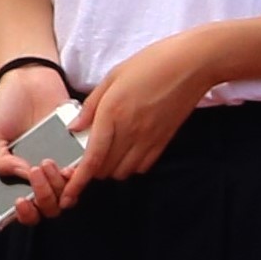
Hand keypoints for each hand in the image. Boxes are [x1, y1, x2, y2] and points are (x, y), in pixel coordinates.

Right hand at [0, 65, 81, 225]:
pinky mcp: (77, 152)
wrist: (29, 79)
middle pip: (49, 208)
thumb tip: (23, 177)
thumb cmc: (7, 109)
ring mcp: (60, 166)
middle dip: (42, 197)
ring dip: (56, 185)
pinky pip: (82, 173)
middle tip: (34, 172)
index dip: (24, 215)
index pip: (25, 211)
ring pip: (66, 195)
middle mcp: (40, 178)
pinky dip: (75, 174)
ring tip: (45, 162)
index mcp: (17, 179)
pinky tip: (64, 163)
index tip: (19, 202)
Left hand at [73, 25, 228, 191]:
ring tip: (108, 152)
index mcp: (112, 114)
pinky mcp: (164, 141)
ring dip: (111, 168)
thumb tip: (74, 128)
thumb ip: (91, 106)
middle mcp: (130, 132)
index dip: (78, 180)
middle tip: (87, 158)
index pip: (92, 158)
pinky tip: (128, 151)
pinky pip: (143, 166)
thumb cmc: (151, 64)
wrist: (191, 65)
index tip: (68, 195)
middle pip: (105, 170)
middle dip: (92, 170)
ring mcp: (149, 139)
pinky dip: (131, 165)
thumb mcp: (112, 77)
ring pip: (123, 171)